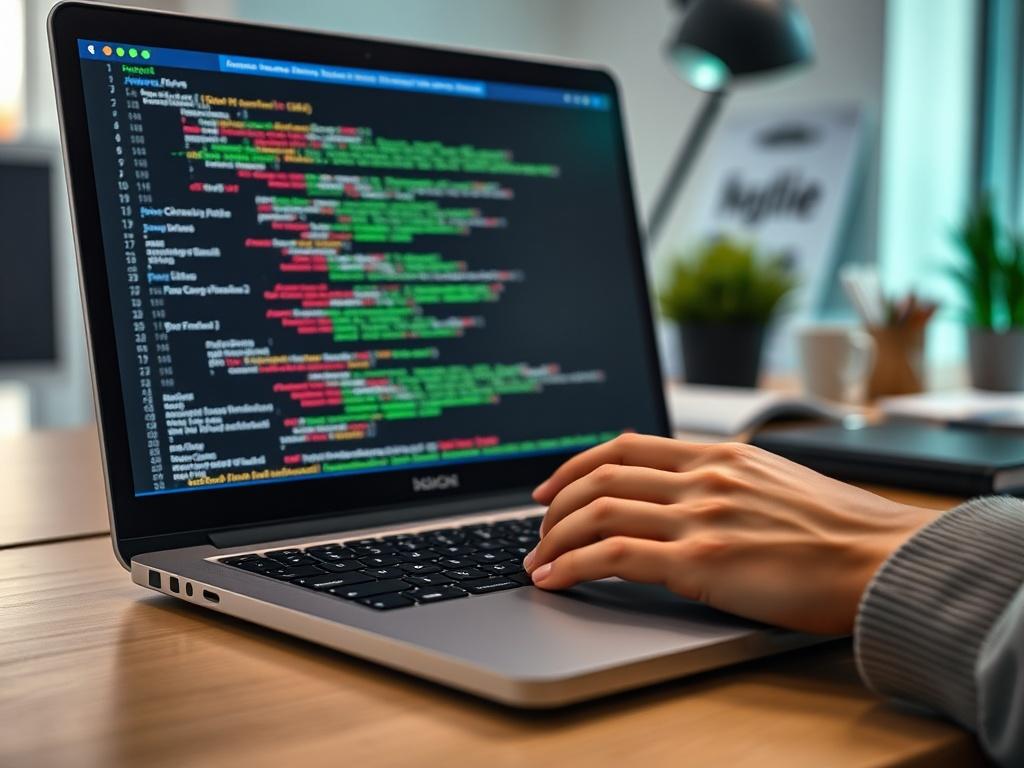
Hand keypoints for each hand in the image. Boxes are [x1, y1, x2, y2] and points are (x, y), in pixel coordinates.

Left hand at [525, 433, 935, 633]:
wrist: (885, 560)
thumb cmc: (843, 531)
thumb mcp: (778, 482)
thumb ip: (730, 480)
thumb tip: (692, 492)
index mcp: (721, 455)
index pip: (627, 446)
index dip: (577, 464)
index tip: (552, 486)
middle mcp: (704, 478)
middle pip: (600, 476)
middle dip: (555, 504)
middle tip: (537, 529)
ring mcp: (700, 517)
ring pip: (598, 511)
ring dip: (555, 537)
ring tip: (537, 561)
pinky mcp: (701, 562)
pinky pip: (614, 555)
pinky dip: (573, 565)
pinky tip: (554, 579)